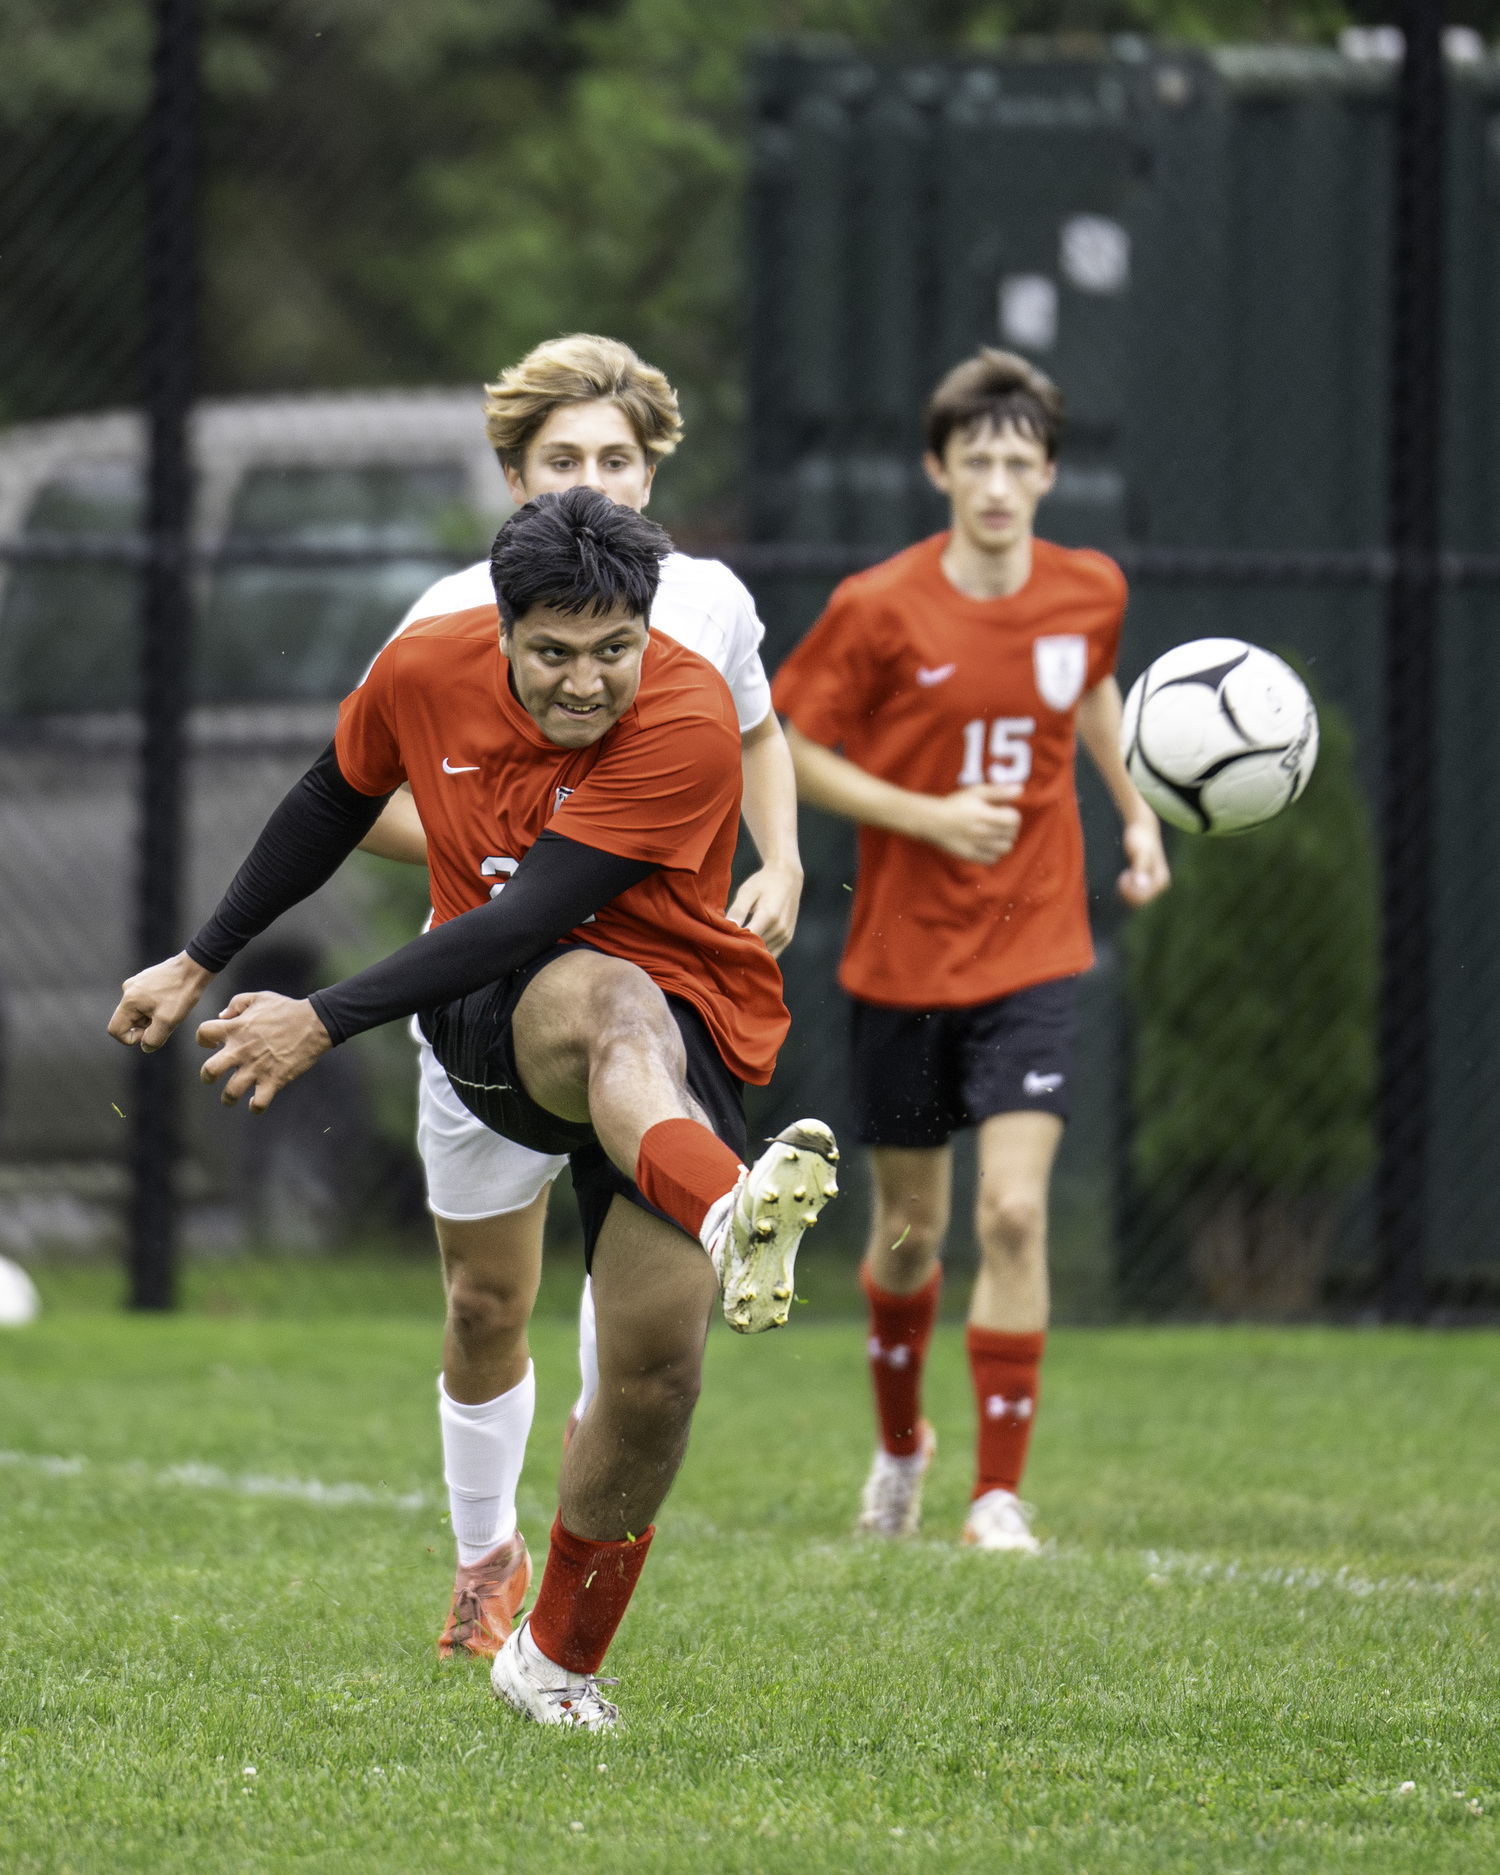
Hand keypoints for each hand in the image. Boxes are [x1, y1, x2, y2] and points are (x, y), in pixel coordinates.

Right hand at [108, 952, 215, 1052]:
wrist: (194, 967)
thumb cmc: (181, 993)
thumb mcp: (168, 1021)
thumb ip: (153, 1039)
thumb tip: (146, 1047)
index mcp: (128, 1001)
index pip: (115, 1030)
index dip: (131, 1039)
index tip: (151, 1031)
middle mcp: (127, 991)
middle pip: (127, 1021)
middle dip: (144, 1027)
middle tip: (165, 1019)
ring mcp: (136, 983)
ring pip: (137, 1011)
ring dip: (151, 1017)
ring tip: (170, 1008)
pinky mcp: (145, 979)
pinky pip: (144, 1001)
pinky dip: (155, 1006)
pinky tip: (170, 1000)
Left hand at [196, 993, 331, 1111]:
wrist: (314, 1023)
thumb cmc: (286, 1009)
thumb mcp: (259, 997)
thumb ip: (236, 1003)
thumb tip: (222, 1016)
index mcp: (235, 1029)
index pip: (203, 1034)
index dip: (203, 1040)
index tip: (212, 1045)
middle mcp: (241, 1050)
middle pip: (209, 1071)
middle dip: (207, 1077)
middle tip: (213, 1077)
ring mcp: (257, 1067)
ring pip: (230, 1093)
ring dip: (228, 1097)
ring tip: (232, 1096)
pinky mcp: (274, 1079)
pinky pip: (259, 1103)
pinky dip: (256, 1106)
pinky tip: (256, 1102)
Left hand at [726, 862, 803, 957]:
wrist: (787, 877)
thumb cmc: (763, 883)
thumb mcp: (747, 891)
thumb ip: (738, 910)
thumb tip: (727, 928)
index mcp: (768, 915)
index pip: (748, 939)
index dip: (733, 944)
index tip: (720, 944)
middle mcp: (779, 928)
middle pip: (755, 948)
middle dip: (740, 949)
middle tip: (725, 947)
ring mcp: (785, 935)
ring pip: (763, 954)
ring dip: (750, 952)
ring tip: (736, 946)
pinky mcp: (787, 939)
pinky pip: (772, 954)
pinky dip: (760, 953)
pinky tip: (749, 947)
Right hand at [919, 785, 1021, 864]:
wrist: (932, 821)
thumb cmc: (955, 804)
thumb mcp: (976, 792)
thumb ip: (999, 791)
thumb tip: (1020, 790)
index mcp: (985, 815)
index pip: (1014, 819)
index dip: (1013, 815)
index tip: (1005, 812)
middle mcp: (983, 832)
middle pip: (1012, 834)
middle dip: (1010, 827)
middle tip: (1001, 822)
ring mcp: (978, 845)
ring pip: (1006, 849)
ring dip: (1005, 841)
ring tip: (997, 835)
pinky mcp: (971, 856)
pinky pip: (992, 860)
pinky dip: (994, 853)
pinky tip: (988, 845)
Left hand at [1118, 813, 1170, 906]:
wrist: (1141, 829)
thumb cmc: (1140, 839)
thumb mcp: (1139, 853)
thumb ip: (1140, 869)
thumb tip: (1140, 885)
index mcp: (1161, 881)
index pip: (1145, 900)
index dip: (1131, 893)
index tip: (1124, 877)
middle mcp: (1159, 886)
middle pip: (1140, 903)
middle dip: (1128, 893)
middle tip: (1123, 876)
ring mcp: (1152, 885)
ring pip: (1136, 901)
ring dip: (1126, 892)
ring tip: (1124, 875)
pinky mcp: (1145, 883)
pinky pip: (1134, 896)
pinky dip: (1126, 890)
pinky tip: (1124, 877)